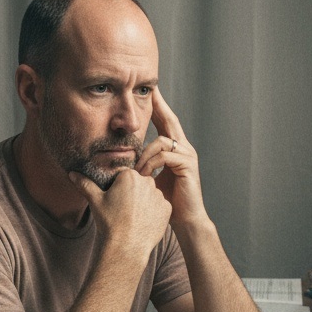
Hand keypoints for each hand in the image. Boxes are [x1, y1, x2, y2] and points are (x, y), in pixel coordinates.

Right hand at [68, 167, 170, 258]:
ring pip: (150, 196)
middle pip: (139, 184)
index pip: (124, 177)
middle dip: (132, 195)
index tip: (115, 202)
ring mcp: (159, 195)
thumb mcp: (95, 201)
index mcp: (130, 176)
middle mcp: (148, 181)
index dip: (118, 190)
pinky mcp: (167, 209)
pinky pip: (159, 207)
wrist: (126, 247)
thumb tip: (71, 174)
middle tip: (123, 211)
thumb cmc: (109, 223)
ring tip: (133, 219)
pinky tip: (143, 223)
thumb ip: (85, 184)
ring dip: (143, 203)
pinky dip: (153, 213)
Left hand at [137, 89, 206, 226]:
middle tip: (149, 91)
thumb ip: (142, 166)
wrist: (186, 220)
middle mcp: (184, 149)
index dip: (158, 107)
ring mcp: (188, 156)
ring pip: (162, 141)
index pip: (166, 123)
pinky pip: (165, 156)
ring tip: (137, 170)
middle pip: (170, 121)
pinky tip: (145, 175)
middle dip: (159, 106)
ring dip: (145, 154)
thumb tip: (123, 159)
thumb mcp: (151, 179)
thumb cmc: (167, 202)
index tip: (148, 93)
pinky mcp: (188, 166)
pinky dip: (151, 163)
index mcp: (176, 150)